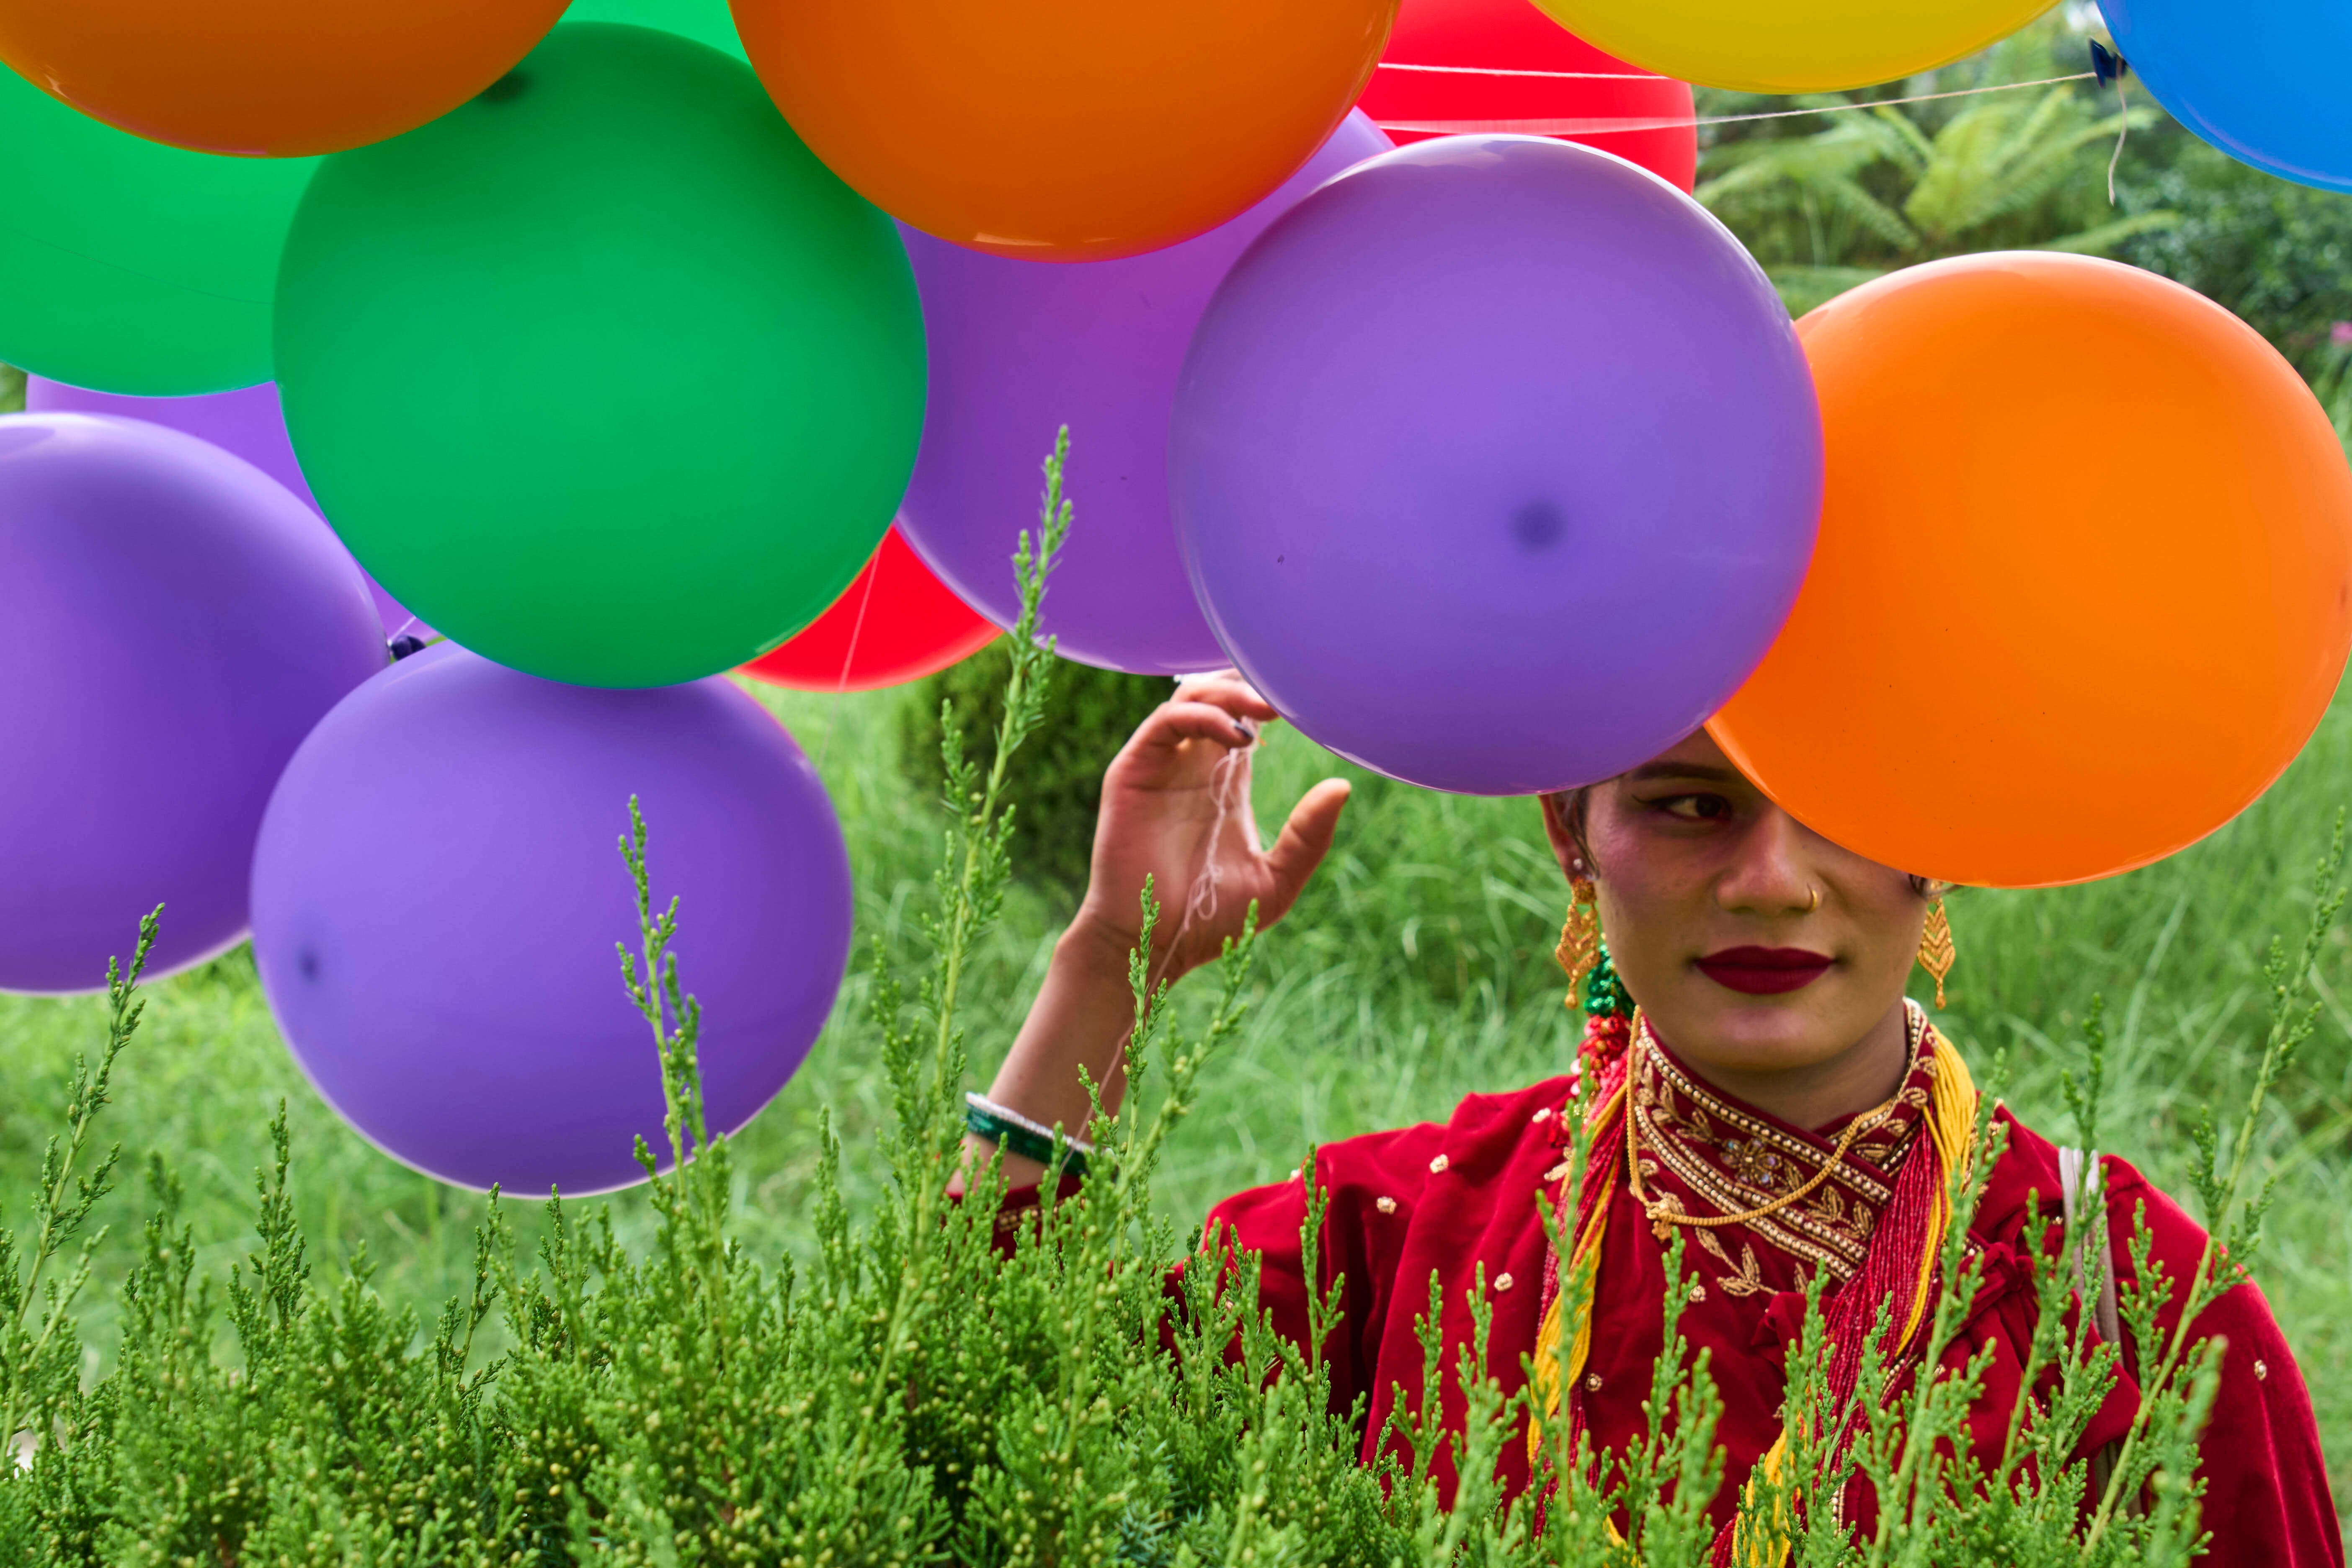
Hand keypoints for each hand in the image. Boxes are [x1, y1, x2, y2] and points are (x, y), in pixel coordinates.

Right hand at [1068, 670, 1350, 985]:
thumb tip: (1342, 785)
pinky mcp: (1133, 772)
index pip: (1245, 718)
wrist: (1155, 946)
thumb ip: (1307, 836)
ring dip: (1231, 693)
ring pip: (1191, 696)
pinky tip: (1238, 736)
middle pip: (1218, 694)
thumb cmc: (1210, 921)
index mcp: (1224, 782)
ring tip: (1268, 710)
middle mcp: (1192, 765)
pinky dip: (1202, 716)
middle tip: (1291, 692)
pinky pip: (1165, 722)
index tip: (1310, 702)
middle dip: (1253, 683)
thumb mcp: (1276, 880)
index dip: (1272, 702)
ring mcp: (1161, 765)